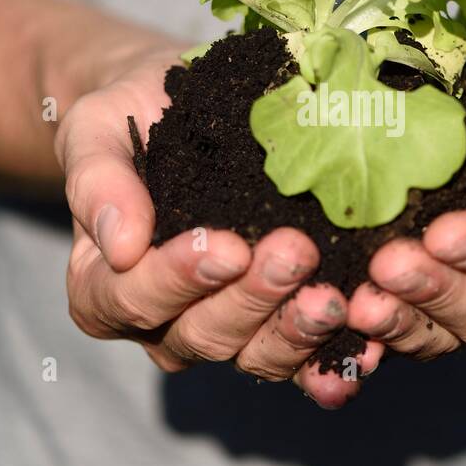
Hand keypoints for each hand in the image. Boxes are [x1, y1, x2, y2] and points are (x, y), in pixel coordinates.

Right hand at [57, 43, 383, 399]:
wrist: (182, 107)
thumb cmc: (131, 116)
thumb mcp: (95, 130)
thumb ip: (98, 181)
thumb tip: (119, 246)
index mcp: (104, 289)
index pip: (133, 299)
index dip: (178, 279)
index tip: (225, 246)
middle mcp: (162, 325)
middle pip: (202, 334)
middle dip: (252, 297)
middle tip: (295, 252)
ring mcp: (225, 333)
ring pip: (257, 355)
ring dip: (297, 331)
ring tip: (334, 295)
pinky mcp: (278, 328)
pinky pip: (306, 358)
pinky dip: (337, 358)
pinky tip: (370, 342)